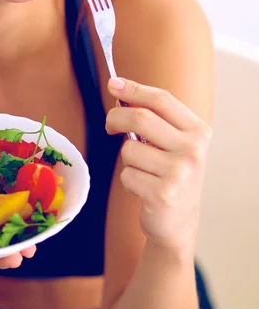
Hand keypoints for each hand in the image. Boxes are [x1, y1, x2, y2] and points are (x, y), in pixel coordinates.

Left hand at [106, 77, 211, 256]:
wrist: (178, 224)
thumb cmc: (171, 179)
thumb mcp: (174, 147)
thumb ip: (155, 120)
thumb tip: (119, 88)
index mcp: (198, 132)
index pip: (162, 100)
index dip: (134, 89)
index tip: (113, 84)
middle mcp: (193, 150)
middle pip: (141, 118)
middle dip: (116, 118)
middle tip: (109, 126)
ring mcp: (178, 173)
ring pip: (129, 149)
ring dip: (127, 161)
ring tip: (143, 173)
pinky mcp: (162, 194)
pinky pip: (126, 174)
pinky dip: (128, 181)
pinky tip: (143, 190)